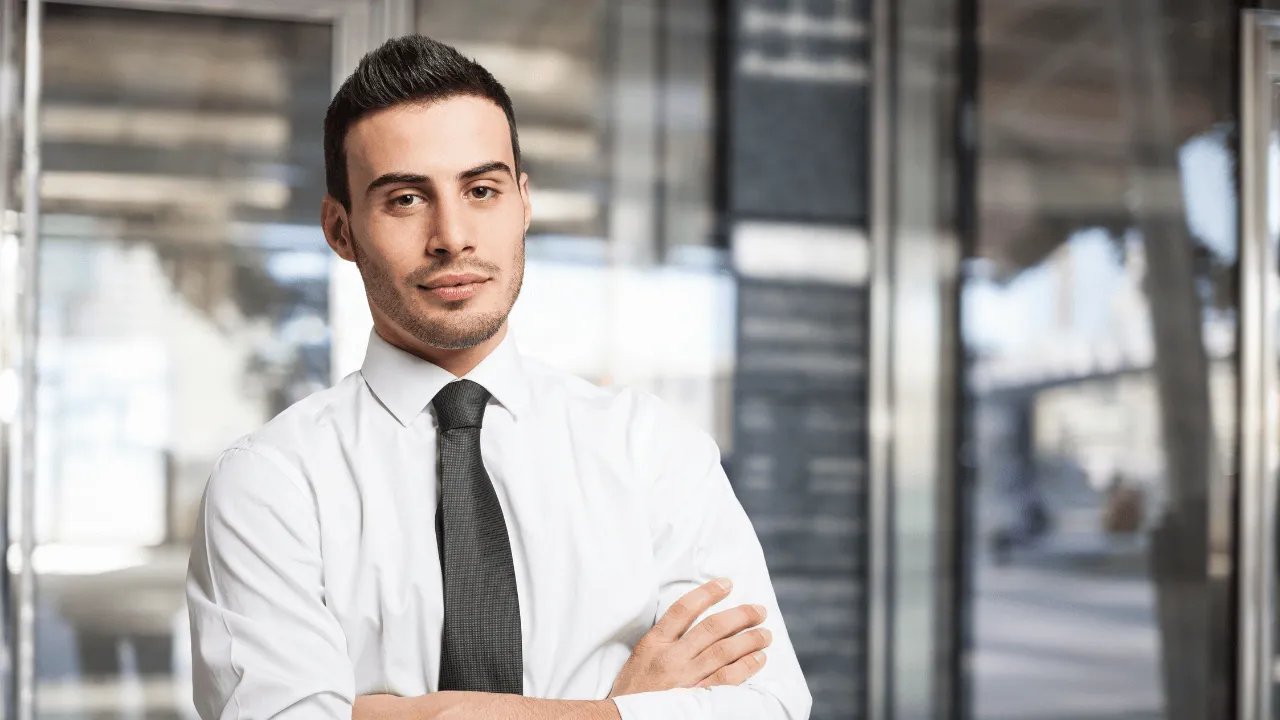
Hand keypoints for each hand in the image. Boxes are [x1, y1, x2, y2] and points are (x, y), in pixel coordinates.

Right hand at [608, 578, 771, 696]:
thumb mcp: (640, 657)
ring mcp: (685, 679)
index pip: (684, 609)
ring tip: (765, 634)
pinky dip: (746, 667)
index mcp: (654, 644)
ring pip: (724, 651)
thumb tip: (695, 619)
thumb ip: (663, 639)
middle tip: (759, 611)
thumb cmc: (633, 691)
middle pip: (712, 628)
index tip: (727, 584)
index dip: (708, 592)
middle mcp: (671, 658)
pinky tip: (758, 659)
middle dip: (740, 616)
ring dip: (749, 640)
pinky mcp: (696, 698)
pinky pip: (727, 679)